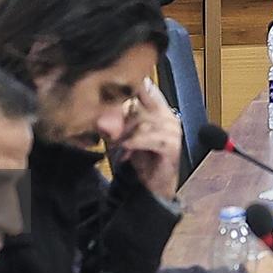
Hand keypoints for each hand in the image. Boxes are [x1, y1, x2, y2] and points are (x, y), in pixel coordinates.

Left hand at [113, 77, 182, 201]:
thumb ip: (116, 120)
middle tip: (107, 131)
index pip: (147, 89)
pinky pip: (151, 139)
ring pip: (144, 123)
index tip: (111, 93)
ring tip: (115, 144)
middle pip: (141, 106)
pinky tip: (126, 149)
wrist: (153, 184)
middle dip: (121, 119)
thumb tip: (100, 111)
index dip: (131, 89)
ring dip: (126, 134)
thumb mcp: (125, 134)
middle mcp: (168, 115)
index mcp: (159, 108)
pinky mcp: (172, 146)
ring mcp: (173, 130)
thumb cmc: (139, 156)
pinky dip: (136, 143)